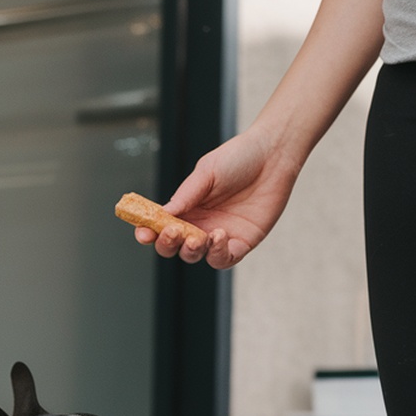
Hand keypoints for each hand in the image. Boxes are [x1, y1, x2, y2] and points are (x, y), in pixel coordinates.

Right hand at [134, 127, 299, 268]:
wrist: (273, 155)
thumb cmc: (239, 158)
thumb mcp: (207, 171)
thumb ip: (186, 194)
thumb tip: (163, 213)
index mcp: (187, 207)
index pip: (162, 226)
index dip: (149, 233)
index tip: (143, 233)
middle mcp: (200, 224)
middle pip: (175, 247)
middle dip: (168, 244)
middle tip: (173, 232)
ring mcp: (220, 236)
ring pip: (196, 256)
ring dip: (192, 251)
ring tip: (199, 236)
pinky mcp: (241, 243)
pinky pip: (223, 259)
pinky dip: (217, 253)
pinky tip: (219, 235)